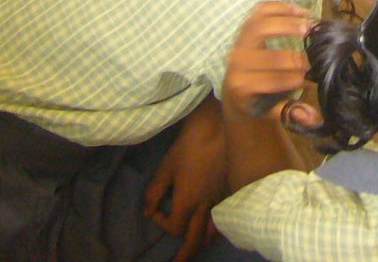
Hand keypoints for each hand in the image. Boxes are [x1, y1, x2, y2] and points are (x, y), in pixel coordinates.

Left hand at [142, 96, 225, 256]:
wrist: (218, 127)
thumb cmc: (189, 146)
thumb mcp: (166, 168)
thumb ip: (155, 192)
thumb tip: (147, 211)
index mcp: (188, 202)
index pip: (174, 228)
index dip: (161, 222)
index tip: (154, 208)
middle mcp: (206, 206)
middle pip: (196, 240)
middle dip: (186, 254)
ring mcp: (221, 199)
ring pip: (213, 232)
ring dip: (203, 242)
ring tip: (196, 247)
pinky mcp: (230, 191)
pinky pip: (225, 217)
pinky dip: (217, 227)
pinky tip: (214, 226)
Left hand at [221, 2, 312, 121]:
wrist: (234, 84)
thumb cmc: (256, 97)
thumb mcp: (269, 109)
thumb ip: (291, 113)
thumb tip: (315, 117)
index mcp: (241, 85)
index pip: (268, 82)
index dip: (290, 80)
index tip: (310, 79)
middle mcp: (237, 62)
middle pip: (264, 55)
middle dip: (290, 57)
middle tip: (311, 57)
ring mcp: (240, 41)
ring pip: (260, 26)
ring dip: (286, 23)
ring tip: (308, 26)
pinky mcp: (246, 25)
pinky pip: (260, 10)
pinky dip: (280, 7)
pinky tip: (300, 11)